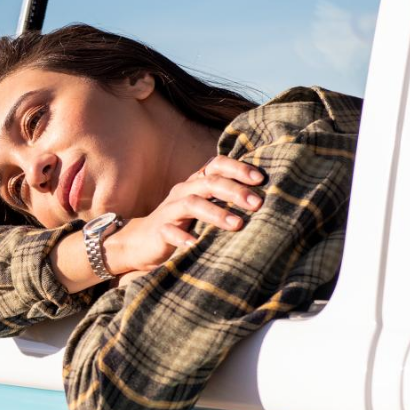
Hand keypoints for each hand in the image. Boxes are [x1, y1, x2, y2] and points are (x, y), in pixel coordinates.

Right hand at [103, 155, 264, 275]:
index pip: (216, 165)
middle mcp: (183, 191)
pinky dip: (183, 237)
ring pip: (192, 203)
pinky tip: (196, 245)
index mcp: (196, 183)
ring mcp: (169, 210)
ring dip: (216, 213)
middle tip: (257, 203)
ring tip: (237, 225)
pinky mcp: (159, 230)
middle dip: (235, 191)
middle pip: (208, 182)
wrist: (141, 243)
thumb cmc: (183, 224)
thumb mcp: (204, 208)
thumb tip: (267, 199)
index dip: (238, 168)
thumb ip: (225, 200)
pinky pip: (169, 231)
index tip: (260, 179)